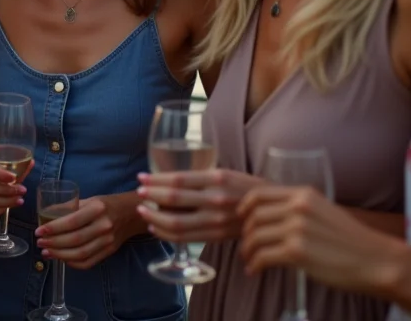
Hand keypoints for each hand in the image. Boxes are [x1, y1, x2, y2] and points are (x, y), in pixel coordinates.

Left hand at [35, 193, 137, 269]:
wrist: (132, 213)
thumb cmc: (106, 204)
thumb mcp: (89, 200)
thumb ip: (70, 207)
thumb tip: (45, 214)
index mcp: (97, 208)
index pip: (71, 221)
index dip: (53, 228)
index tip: (39, 231)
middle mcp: (103, 225)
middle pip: (74, 240)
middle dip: (53, 243)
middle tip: (40, 242)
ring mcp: (108, 240)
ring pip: (80, 253)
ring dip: (60, 255)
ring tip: (47, 252)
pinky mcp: (109, 251)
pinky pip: (88, 262)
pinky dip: (72, 263)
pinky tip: (62, 259)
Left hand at [135, 169, 264, 242]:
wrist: (272, 212)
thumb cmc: (247, 188)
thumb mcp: (227, 173)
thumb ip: (202, 177)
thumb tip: (170, 180)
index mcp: (218, 178)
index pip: (179, 179)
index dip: (157, 180)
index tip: (141, 177)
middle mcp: (216, 199)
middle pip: (174, 199)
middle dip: (151, 196)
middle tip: (138, 192)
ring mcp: (217, 220)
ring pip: (176, 222)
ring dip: (154, 217)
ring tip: (142, 210)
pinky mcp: (217, 235)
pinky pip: (186, 238)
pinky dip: (166, 234)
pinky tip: (156, 228)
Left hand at [237, 185, 403, 291]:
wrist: (375, 260)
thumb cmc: (351, 240)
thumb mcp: (323, 211)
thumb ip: (299, 209)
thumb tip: (272, 217)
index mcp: (303, 194)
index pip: (260, 193)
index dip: (245, 206)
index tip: (241, 218)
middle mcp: (297, 207)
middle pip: (254, 216)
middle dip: (246, 233)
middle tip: (246, 246)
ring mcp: (296, 229)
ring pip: (256, 237)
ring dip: (248, 250)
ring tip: (250, 260)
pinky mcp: (296, 252)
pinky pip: (263, 256)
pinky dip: (255, 265)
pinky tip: (255, 271)